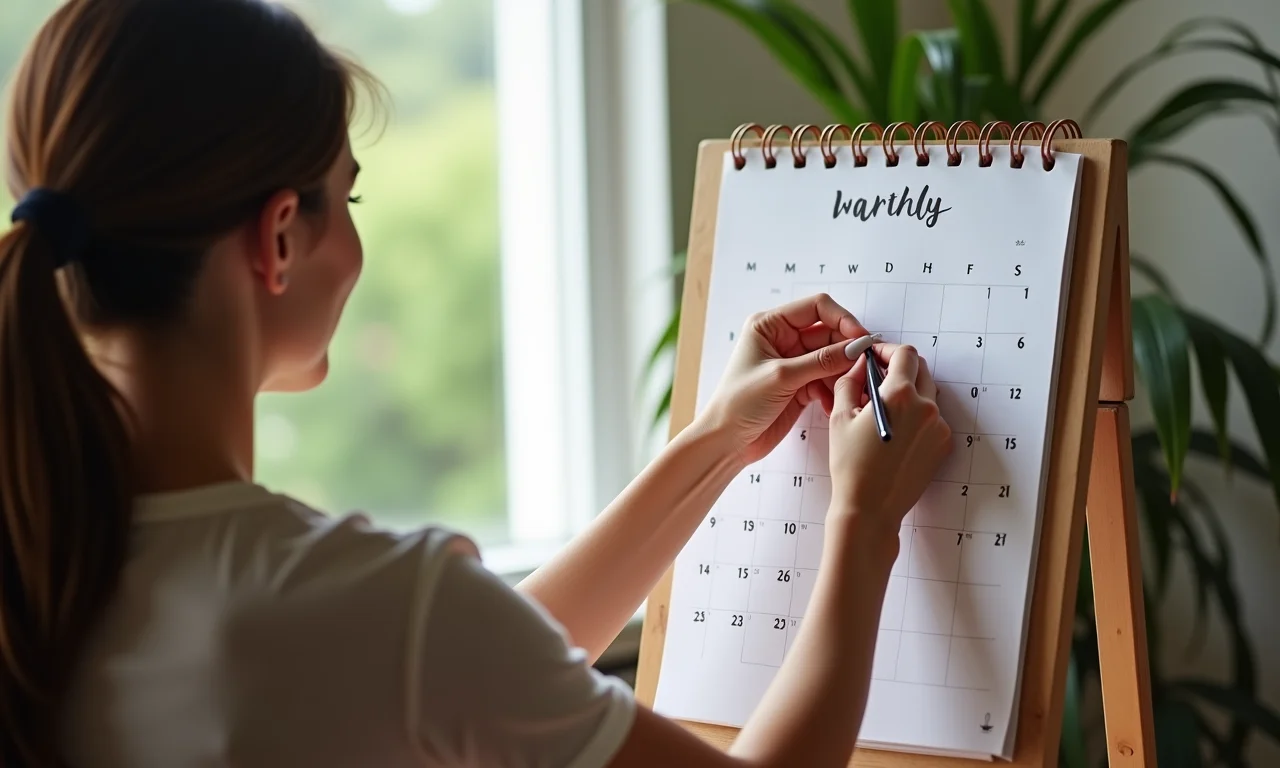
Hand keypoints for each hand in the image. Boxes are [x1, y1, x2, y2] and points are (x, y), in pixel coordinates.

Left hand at [698, 293, 866, 463]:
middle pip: (828, 333)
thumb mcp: (781, 377)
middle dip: (846, 349)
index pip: (816, 307)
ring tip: (852, 389)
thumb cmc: (737, 403)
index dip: (842, 319)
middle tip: (863, 366)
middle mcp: (783, 340)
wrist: (726, 442)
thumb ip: (821, 361)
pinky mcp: (800, 385)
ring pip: (831, 359)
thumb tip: (855, 347)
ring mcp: (793, 363)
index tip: (860, 337)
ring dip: (843, 373)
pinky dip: (834, 390)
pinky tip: (833, 404)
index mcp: (770, 325)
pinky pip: (827, 380)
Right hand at [827, 343, 951, 534]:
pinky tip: (896, 430)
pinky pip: (933, 417)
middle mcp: (926, 407)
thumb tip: (859, 367)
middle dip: (900, 368)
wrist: (869, 509)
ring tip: (885, 408)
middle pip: (921, 370)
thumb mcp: (839, 418)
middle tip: (878, 378)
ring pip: (928, 393)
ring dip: (909, 391)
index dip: (888, 350)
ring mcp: (939, 427)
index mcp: (900, 395)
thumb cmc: (851, 466)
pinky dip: (917, 415)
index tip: (875, 356)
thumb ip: (849, 383)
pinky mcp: (943, 444)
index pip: (905, 354)